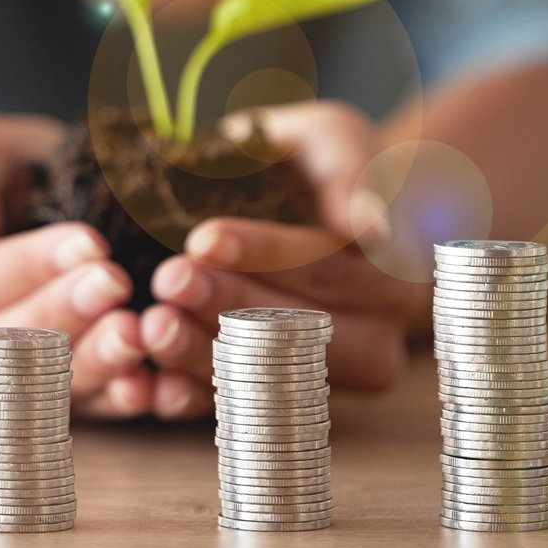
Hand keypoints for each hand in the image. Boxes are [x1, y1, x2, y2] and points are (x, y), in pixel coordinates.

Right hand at [0, 114, 152, 418]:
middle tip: (116, 285)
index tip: (88, 243)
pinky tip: (148, 387)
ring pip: (31, 395)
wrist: (2, 222)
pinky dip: (111, 404)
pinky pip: (72, 417)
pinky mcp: (39, 412)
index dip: (28, 268)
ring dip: (87, 368)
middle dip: (59, 318)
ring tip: (137, 336)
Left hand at [141, 102, 424, 411]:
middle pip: (302, 327)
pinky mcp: (290, 394)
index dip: (264, 254)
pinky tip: (153, 387)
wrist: (305, 205)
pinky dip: (195, 400)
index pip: (327, 264)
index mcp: (394, 268)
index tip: (204, 239)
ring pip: (273, 374)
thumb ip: (354, 174)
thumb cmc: (317, 162)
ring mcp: (335, 372)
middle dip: (229, 306)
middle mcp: (379, 331)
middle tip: (169, 281)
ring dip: (207, 357)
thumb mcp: (335, 141)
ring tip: (154, 329)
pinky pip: (244, 407)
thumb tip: (372, 229)